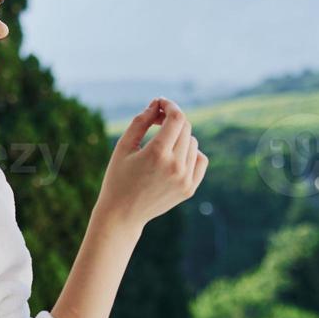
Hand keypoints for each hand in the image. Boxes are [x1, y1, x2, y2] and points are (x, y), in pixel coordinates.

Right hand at [95, 98, 207, 229]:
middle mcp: (175, 166)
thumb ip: (140, 121)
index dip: (170, 105)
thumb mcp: (123, 146)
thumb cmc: (118, 178)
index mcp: (157, 154)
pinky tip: (176, 155)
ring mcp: (185, 180)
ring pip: (193, 143)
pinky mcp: (189, 189)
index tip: (160, 103)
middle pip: (185, 128)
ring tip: (161, 143)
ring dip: (179, 136)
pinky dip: (191, 152)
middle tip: (156, 120)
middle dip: (172, 119)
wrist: (122, 215)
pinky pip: (200, 160)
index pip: (176, 118)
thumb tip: (157, 104)